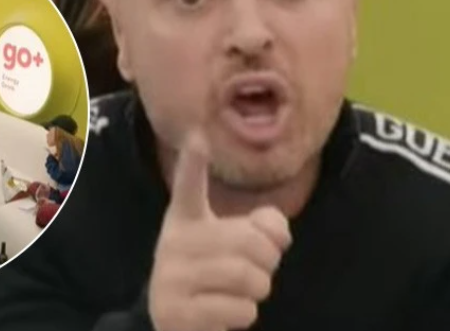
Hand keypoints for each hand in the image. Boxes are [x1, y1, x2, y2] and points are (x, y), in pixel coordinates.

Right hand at [148, 132, 290, 330]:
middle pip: (249, 241)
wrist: (174, 322)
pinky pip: (240, 310)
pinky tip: (223, 313)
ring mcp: (171, 279)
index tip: (196, 137)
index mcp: (186, 221)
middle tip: (256, 271)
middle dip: (268, 261)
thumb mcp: (233, 247)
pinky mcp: (176, 313)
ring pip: (248, 278)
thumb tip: (277, 232)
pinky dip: (243, 315)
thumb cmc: (214, 277)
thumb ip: (261, 228)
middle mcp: (173, 244)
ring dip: (257, 290)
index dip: (193, 163)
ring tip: (239, 293)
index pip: (188, 188)